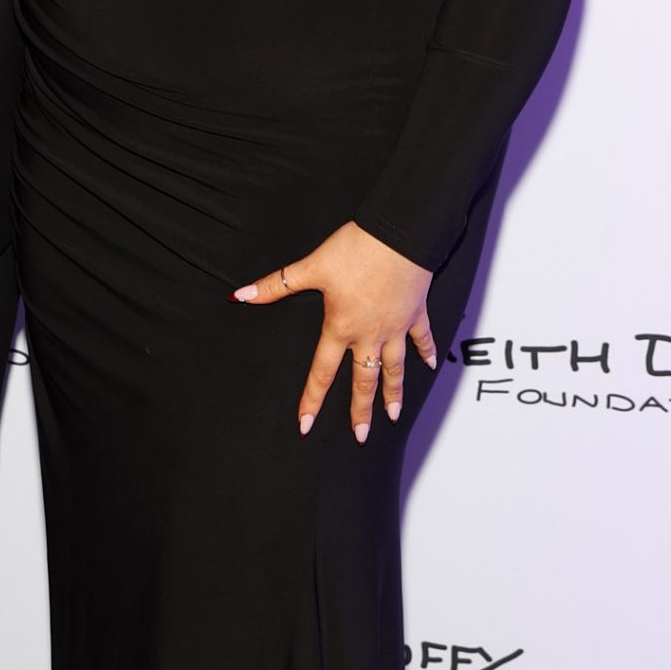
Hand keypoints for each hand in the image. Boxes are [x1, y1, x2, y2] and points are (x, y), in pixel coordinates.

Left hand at [233, 222, 436, 442]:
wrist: (400, 233)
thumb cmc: (356, 249)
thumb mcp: (312, 266)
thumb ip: (276, 285)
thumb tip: (241, 295)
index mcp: (340, 327)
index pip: (322, 373)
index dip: (312, 400)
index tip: (305, 424)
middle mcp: (369, 334)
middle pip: (363, 381)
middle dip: (360, 411)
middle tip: (360, 436)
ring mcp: (395, 327)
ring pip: (395, 369)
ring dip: (394, 393)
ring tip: (393, 416)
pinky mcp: (415, 313)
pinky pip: (422, 339)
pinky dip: (426, 352)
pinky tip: (429, 366)